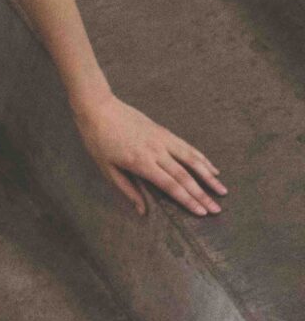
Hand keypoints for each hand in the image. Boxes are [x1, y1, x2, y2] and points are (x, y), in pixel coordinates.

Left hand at [74, 94, 225, 216]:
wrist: (98, 109)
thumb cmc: (98, 141)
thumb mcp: (106, 168)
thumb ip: (127, 189)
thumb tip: (142, 210)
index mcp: (141, 163)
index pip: (171, 186)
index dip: (188, 200)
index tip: (202, 212)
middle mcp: (157, 152)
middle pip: (185, 177)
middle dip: (203, 194)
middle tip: (217, 209)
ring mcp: (163, 140)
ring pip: (192, 160)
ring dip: (209, 177)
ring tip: (223, 190)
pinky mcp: (165, 132)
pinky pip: (188, 147)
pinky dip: (202, 158)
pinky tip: (212, 168)